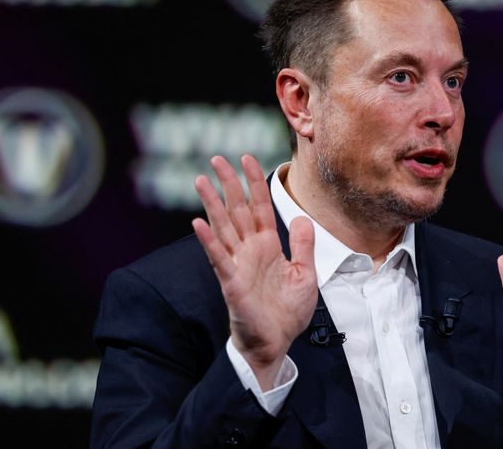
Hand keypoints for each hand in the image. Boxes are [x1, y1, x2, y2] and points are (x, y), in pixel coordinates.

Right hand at [192, 155, 317, 389]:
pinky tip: (198, 222)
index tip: (247, 158)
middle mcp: (250, 250)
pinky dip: (208, 240)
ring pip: (223, 227)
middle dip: (228, 184)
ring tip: (201, 180)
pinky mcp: (231, 282)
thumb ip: (302, 246)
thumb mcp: (305, 274)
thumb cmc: (287, 312)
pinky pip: (219, 257)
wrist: (276, 343)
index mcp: (268, 246)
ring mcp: (238, 264)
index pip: (260, 206)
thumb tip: (301, 218)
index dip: (254, 182)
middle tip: (216, 159)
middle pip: (237, 210)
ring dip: (212, 204)